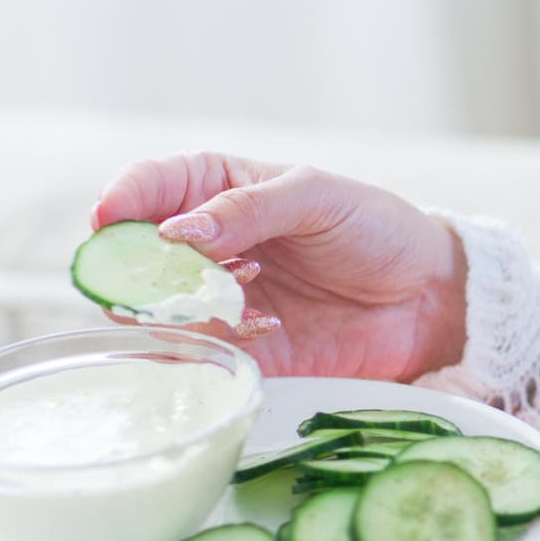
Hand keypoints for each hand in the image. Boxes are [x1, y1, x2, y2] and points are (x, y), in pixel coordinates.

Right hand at [93, 152, 468, 382]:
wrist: (430, 297)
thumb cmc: (376, 229)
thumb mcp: (316, 196)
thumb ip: (247, 208)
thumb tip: (176, 232)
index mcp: (217, 190)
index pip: (146, 187)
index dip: (121, 201)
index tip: (110, 218)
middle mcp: (208, 247)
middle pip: (136, 256)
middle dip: (143, 263)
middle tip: (176, 268)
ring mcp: (223, 300)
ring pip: (159, 310)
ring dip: (184, 304)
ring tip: (238, 291)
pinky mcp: (247, 350)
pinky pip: (205, 353)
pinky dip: (223, 341)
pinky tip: (268, 325)